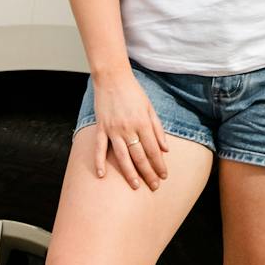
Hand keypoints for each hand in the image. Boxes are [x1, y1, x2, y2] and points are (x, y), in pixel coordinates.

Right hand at [91, 72, 168, 189]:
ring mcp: (113, 129)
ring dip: (130, 173)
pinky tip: (102, 175)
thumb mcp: (150, 108)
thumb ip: (158, 129)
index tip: (164, 176)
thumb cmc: (134, 93)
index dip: (159, 164)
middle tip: (154, 186)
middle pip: (140, 156)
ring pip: (122, 156)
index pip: (153, 149)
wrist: (112, 79)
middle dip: (148, 173)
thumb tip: (166, 149)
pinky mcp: (100, 128)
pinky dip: (99, 162)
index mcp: (143, 123)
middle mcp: (129, 128)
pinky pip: (99, 148)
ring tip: (136, 186)